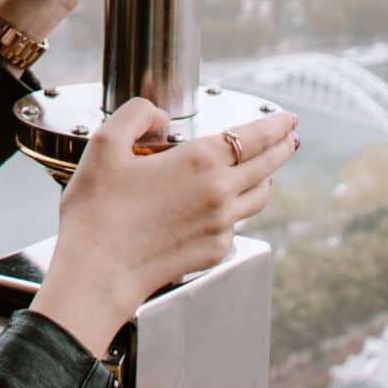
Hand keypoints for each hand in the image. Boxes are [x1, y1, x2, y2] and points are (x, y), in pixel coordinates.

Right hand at [31, 101, 298, 360]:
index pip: (254, 136)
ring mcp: (222, 225)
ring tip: (265, 171)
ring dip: (267, 179)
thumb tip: (159, 115)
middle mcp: (220, 192)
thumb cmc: (98, 211)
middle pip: (268, 165)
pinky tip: (228, 207)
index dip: (275, 124)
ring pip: (260, 196)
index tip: (287, 118)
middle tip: (289, 137)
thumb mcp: (105, 145)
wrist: (98, 272)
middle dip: (282, 147)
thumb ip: (136, 115)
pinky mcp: (215, 251)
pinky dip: (238, 210)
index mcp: (200, 161)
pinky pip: (238, 224)